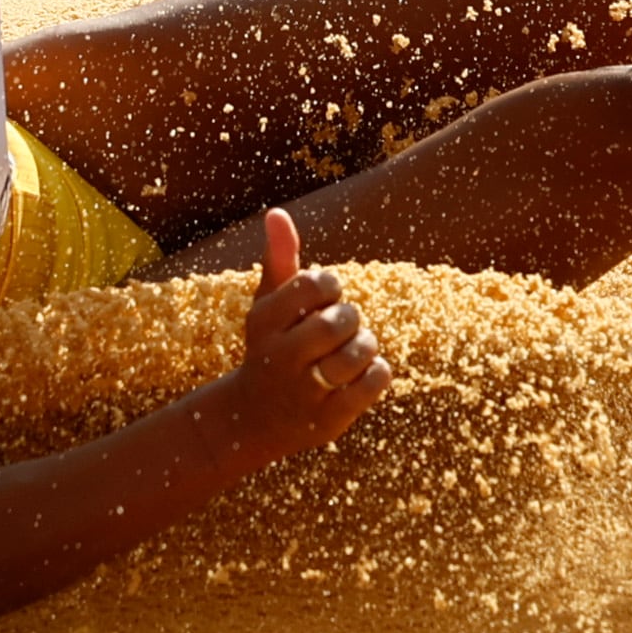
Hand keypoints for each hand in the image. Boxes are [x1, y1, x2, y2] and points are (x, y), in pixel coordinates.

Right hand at [225, 207, 391, 460]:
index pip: (314, 283)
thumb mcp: (269, 304)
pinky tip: (363, 372)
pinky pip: (371, 385)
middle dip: (350, 318)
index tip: (324, 299)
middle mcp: (279, 358)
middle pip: (337, 322)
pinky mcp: (327, 420)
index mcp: (264, 322)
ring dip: (366, 346)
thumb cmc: (271, 345)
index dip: (330, 286)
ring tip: (353, 350)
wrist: (254, 416)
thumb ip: (279, 258)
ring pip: (358, 354)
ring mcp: (303, 393)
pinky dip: (377, 373)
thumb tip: (277, 212)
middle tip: (341, 327)